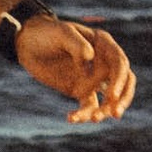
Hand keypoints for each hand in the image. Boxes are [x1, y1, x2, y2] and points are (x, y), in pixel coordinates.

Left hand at [16, 14, 135, 124]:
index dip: (119, 80)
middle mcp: (103, 61)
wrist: (27, 43)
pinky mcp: (81, 90)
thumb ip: (76, 44)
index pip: (120, 63)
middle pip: (123, 82)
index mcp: (103, 44)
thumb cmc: (46, 32)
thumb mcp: (60, 33)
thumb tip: (90, 58)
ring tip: (93, 119)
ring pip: (108, 98)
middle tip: (115, 114)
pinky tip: (71, 118)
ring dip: (105, 110)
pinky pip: (88, 106)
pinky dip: (83, 114)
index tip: (112, 96)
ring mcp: (93, 77)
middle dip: (122, 98)